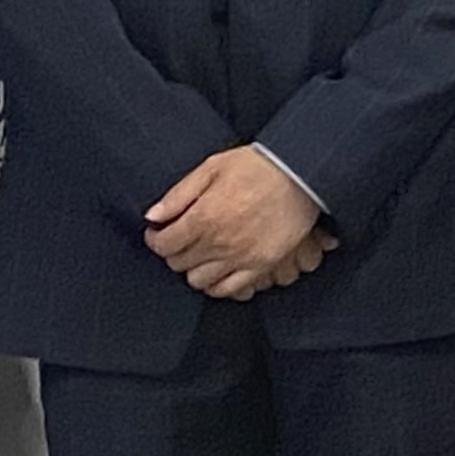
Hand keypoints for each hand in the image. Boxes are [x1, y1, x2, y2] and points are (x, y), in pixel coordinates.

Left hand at [147, 149, 336, 298]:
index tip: (158, 232)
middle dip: (174, 251)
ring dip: (194, 269)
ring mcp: (240, 257)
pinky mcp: (261, 265)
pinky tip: (218, 270)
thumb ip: (179, 194)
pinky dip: (218, 285)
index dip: (155, 239)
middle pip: (179, 263)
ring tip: (200, 254)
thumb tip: (153, 215)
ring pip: (199, 281)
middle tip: (180, 239)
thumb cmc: (258, 166)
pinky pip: (229, 289)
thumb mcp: (212, 167)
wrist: (301, 173)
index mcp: (203, 217)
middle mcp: (218, 243)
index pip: (163, 244)